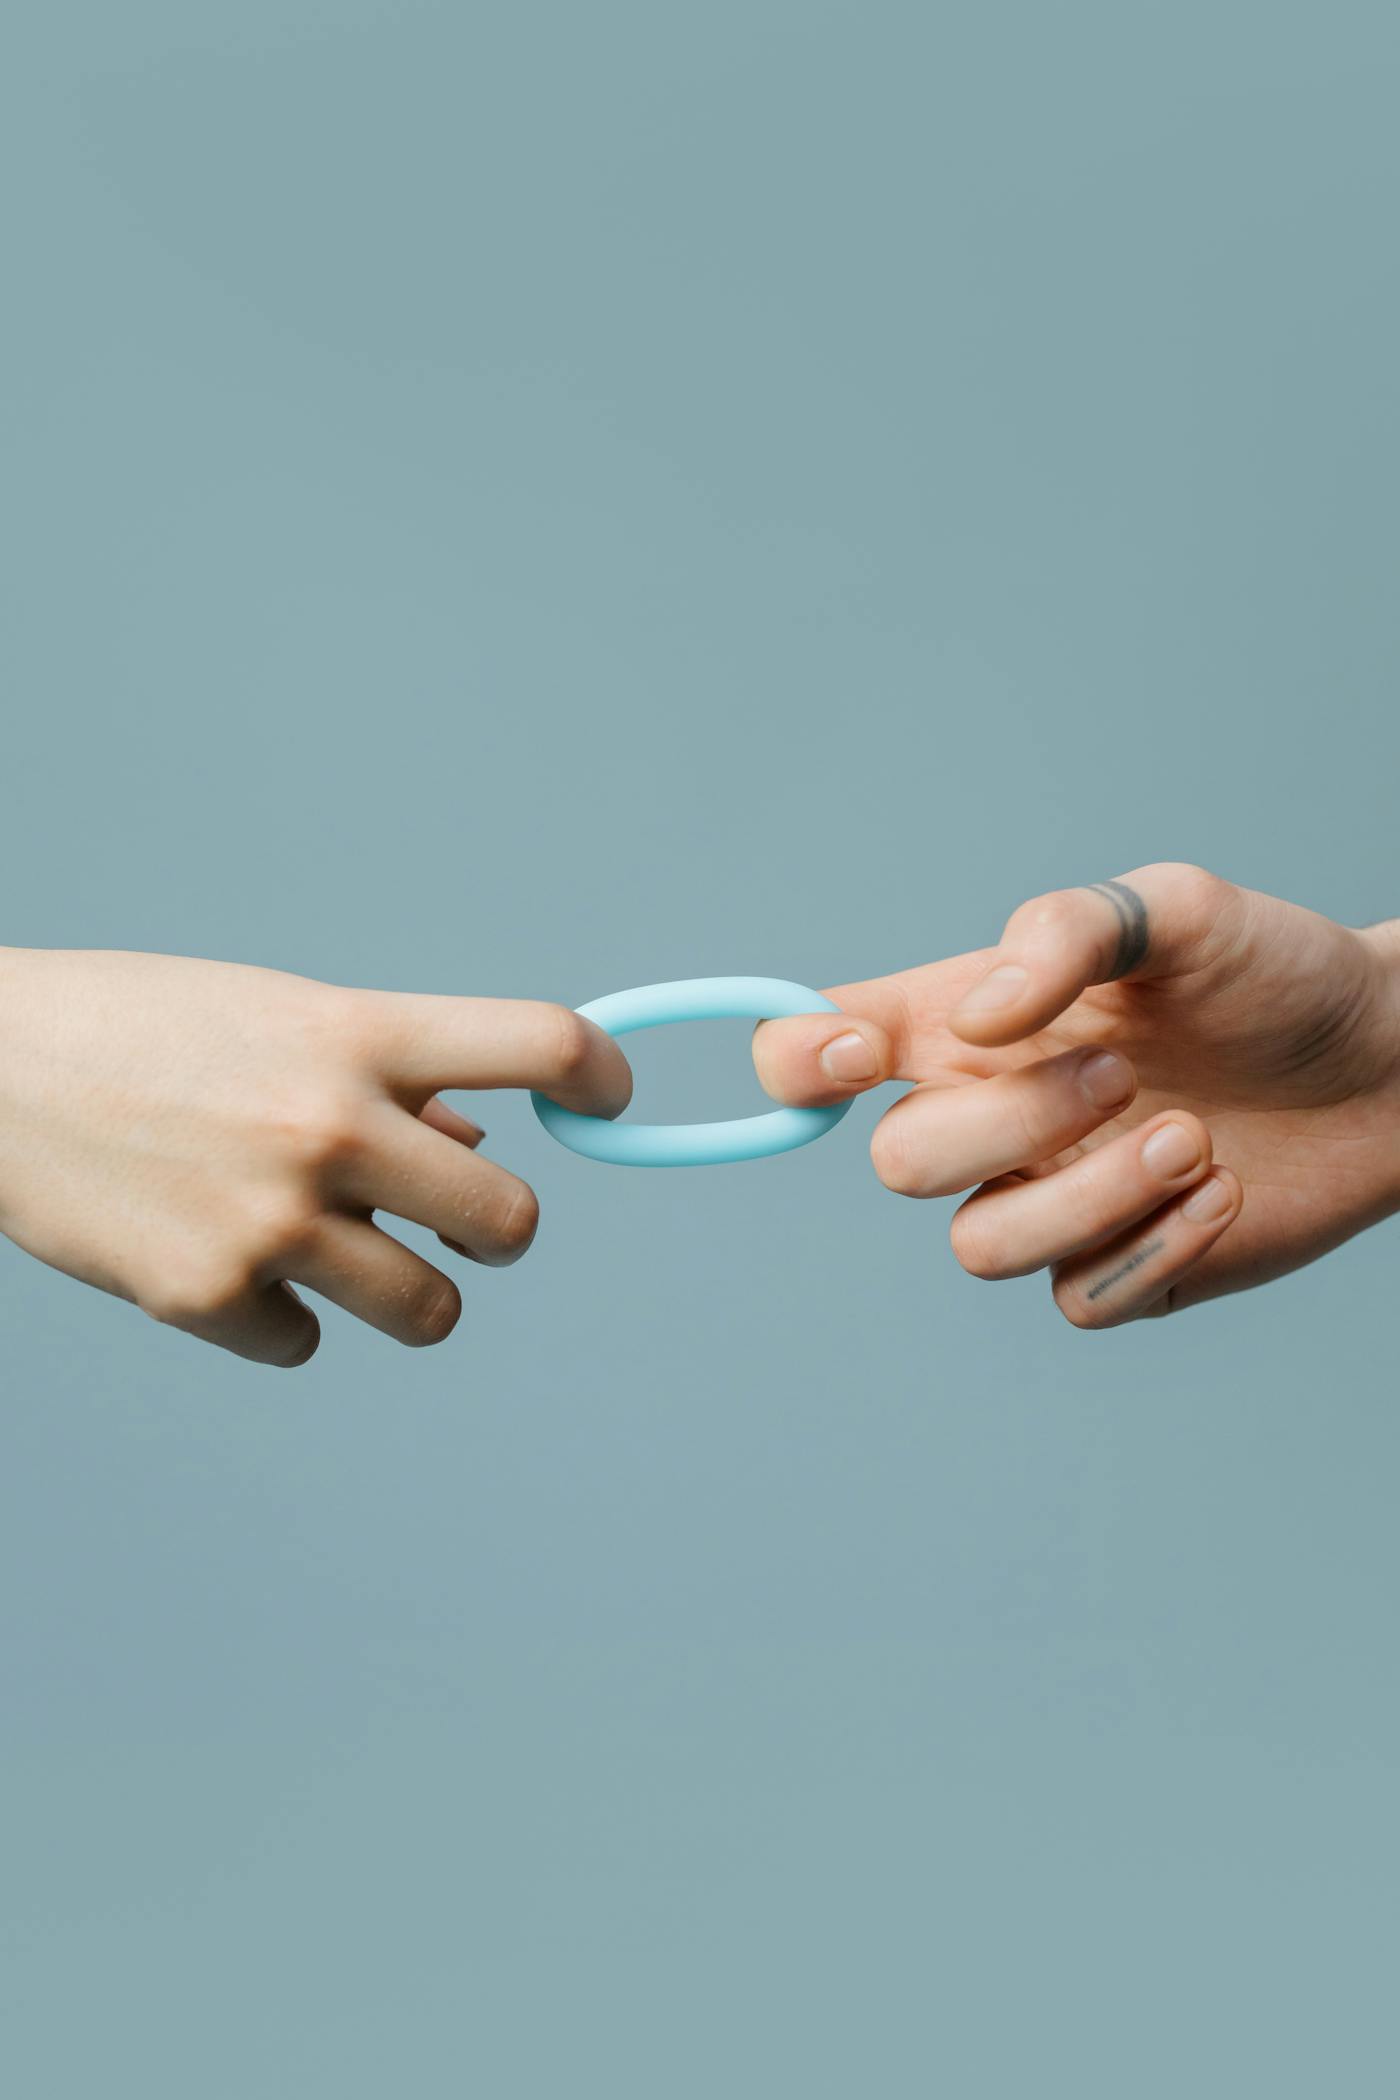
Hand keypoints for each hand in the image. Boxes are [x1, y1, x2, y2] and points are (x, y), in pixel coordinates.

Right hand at [0, 948, 630, 1364]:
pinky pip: (306, 1342)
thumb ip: (385, 1075)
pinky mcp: (210, 1297)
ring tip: (344, 1253)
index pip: (539, 1043)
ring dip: (407, 1291)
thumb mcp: (275, 1016)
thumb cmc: (136, 1029)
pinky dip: (280, 1316)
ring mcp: (273, 1221)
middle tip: (461, 1223)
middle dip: (496, 1232)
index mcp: (354, 1033)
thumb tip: (472, 1141)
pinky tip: (225, 1261)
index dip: (599, 1075)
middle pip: (514, 1224)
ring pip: (431, 1310)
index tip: (605, 1099)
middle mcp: (331, 1125)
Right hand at [754, 865, 1399, 1324]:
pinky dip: (1152, 1247)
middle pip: (903, 1163)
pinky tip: (1223, 1193)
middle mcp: (991, 1118)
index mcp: (966, 1024)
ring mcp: (1049, 1202)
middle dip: (1012, 1123)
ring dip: (1087, 1196)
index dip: (797, 1062)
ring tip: (1192, 1137)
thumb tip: (976, 1021)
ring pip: (979, 1247)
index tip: (859, 1054)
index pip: (817, 1051)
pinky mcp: (1117, 1269)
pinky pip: (1078, 1299)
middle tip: (1125, 1071)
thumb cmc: (1274, 973)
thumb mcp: (1177, 910)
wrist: (1391, 1067)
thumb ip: (1066, 934)